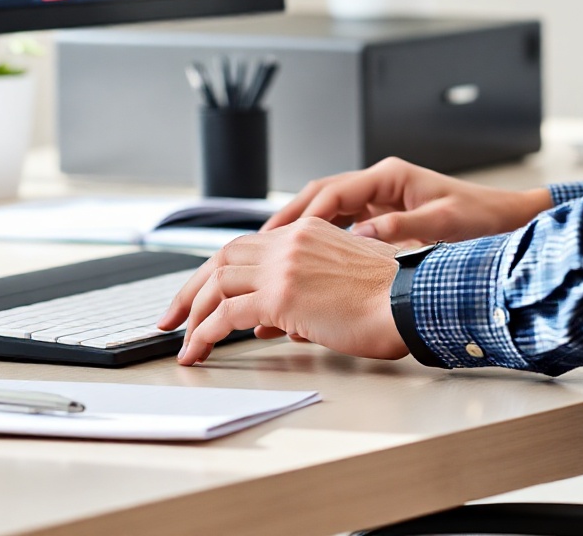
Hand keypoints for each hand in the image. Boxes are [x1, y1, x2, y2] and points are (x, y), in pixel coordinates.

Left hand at [159, 219, 409, 364]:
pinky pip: (227, 314)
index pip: (245, 247)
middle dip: (190, 290)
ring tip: (182, 342)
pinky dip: (205, 333)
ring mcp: (283, 265)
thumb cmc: (389, 299)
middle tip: (172, 317)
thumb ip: (300, 292)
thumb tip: (267, 321)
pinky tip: (198, 351)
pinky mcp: (282, 295)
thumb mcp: (339, 281)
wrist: (410, 301)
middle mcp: (289, 241)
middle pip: (221, 258)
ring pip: (217, 282)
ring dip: (193, 314)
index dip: (216, 272)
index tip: (199, 296)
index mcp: (304, 232)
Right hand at [264, 156, 552, 245]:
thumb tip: (362, 235)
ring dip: (300, 230)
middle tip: (260, 245)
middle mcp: (379, 183)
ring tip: (271, 255)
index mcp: (389, 177)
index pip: (333, 191)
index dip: (303, 214)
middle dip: (289, 219)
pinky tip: (305, 261)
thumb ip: (402, 228)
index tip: (279, 237)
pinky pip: (341, 224)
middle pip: (320, 196)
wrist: (504, 220)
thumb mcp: (443, 223)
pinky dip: (320, 240)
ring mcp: (380, 199)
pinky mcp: (383, 217)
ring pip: (326, 210)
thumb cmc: (480, 219)